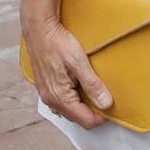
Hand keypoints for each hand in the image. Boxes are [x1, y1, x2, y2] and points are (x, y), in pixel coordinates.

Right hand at [23, 14, 112, 128]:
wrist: (38, 29)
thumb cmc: (57, 43)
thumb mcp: (79, 62)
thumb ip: (92, 85)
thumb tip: (106, 104)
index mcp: (59, 97)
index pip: (86, 121)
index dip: (101, 116)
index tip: (110, 104)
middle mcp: (50, 100)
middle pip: (77, 117)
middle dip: (92, 110)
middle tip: (102, 94)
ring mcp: (46, 94)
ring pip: (69, 110)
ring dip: (82, 104)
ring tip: (90, 87)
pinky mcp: (44, 87)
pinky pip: (62, 100)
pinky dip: (73, 97)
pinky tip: (78, 83)